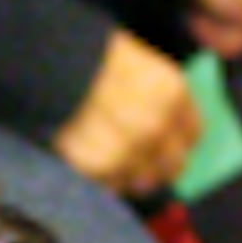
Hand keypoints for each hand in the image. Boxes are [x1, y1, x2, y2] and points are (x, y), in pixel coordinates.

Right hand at [54, 31, 202, 196]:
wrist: (47, 67)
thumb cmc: (91, 56)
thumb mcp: (138, 63)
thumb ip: (160, 97)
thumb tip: (169, 125)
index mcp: (171, 94)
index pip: (193, 135)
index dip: (181, 141)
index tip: (170, 143)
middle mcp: (156, 128)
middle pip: (172, 167)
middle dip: (159, 164)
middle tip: (142, 159)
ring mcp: (128, 152)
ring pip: (142, 182)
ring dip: (132, 175)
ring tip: (114, 161)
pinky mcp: (98, 170)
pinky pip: (111, 186)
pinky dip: (106, 180)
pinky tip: (94, 162)